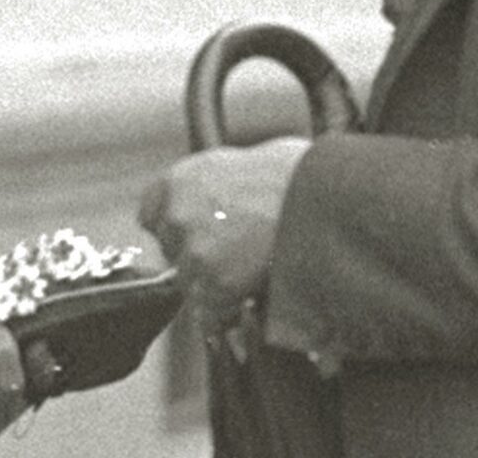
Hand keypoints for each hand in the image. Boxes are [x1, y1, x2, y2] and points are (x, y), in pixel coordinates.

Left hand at [136, 137, 310, 327]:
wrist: (326, 197)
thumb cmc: (299, 174)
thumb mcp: (242, 162)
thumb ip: (215, 186)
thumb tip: (220, 204)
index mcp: (179, 180)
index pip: (152, 216)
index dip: (177, 229)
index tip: (195, 236)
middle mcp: (177, 215)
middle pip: (172, 252)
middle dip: (199, 257)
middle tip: (235, 255)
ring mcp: (194, 251)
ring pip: (190, 284)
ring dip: (214, 286)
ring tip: (251, 275)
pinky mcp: (216, 283)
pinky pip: (210, 313)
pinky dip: (227, 314)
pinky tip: (250, 300)